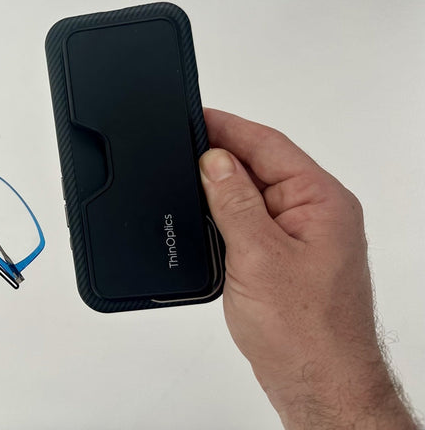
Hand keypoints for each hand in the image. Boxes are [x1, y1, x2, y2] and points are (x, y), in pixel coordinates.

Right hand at [198, 108, 415, 428]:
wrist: (318, 385)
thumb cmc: (305, 332)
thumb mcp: (258, 256)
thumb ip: (234, 202)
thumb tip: (214, 160)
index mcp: (321, 201)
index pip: (269, 145)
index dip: (227, 127)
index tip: (194, 114)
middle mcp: (316, 213)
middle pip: (261, 166)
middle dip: (220, 158)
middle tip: (178, 149)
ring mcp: (302, 236)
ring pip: (253, 195)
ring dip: (222, 190)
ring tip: (188, 185)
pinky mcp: (286, 257)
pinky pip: (252, 222)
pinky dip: (227, 217)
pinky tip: (205, 220)